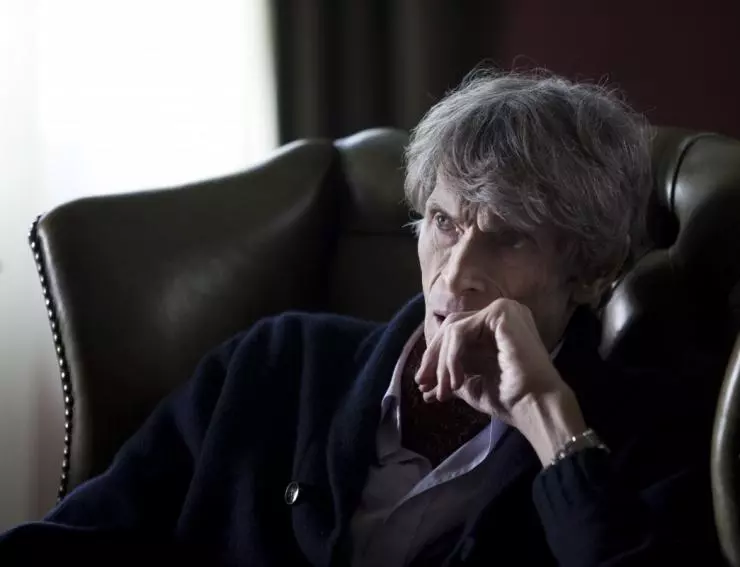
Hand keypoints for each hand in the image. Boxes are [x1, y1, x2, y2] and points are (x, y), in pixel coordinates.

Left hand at [415, 298, 586, 463]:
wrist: (535, 406)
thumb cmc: (510, 399)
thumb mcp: (471, 383)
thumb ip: (451, 375)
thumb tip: (424, 386)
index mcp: (497, 327)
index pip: (457, 332)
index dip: (436, 357)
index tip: (423, 385)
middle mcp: (502, 314)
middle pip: (452, 327)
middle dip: (434, 358)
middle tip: (423, 384)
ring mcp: (503, 309)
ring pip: (453, 329)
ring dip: (443, 363)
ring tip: (444, 390)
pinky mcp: (500, 312)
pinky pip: (461, 331)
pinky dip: (452, 357)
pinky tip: (457, 382)